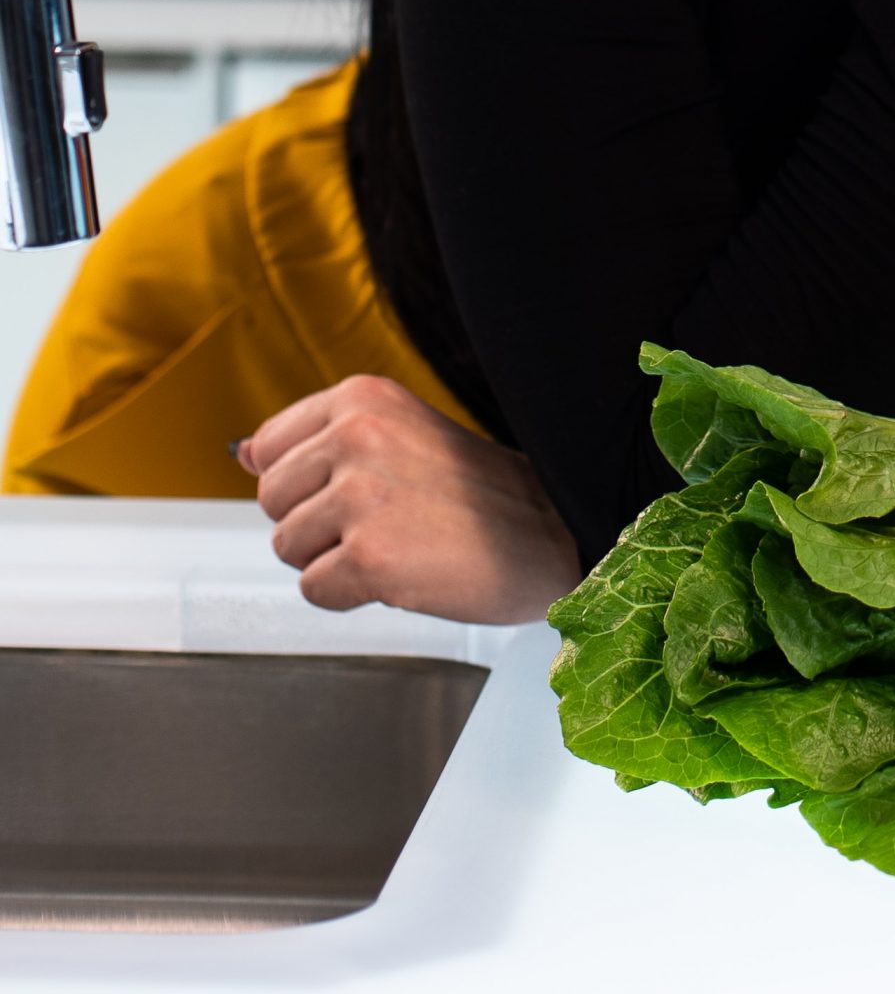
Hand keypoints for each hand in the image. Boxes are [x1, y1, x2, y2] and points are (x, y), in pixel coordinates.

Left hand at [238, 374, 580, 624]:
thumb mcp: (400, 436)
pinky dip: (352, 595)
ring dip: (333, 559)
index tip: (355, 488)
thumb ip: (320, 441)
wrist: (554, 531)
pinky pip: (314, 590)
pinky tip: (403, 572)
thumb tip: (241, 450)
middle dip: (314, 522)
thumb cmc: (483, 491)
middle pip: (269, 499)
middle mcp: (357, 435)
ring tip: (397, 542)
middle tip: (384, 519)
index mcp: (364, 397)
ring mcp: (361, 496)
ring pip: (286, 547)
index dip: (306, 481)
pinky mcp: (369, 557)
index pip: (269, 445)